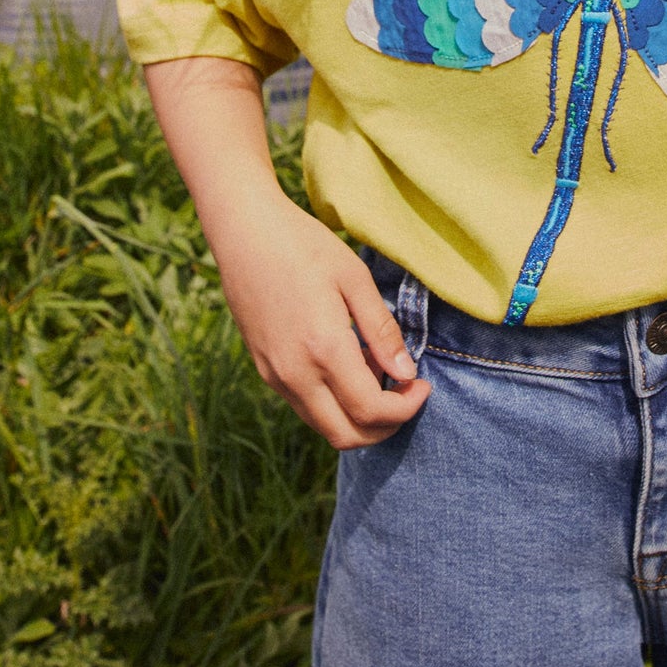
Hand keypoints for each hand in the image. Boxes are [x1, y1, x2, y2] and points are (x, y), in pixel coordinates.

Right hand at [214, 191, 432, 449]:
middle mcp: (295, 373)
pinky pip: (305, 406)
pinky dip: (334, 403)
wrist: (244, 231)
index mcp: (324, 349)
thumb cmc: (303, 245)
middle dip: (385, 427)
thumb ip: (382, 330)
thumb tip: (405, 373)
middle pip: (346, 436)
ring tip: (379, 372)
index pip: (371, 411)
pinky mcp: (264, 369)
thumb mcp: (354, 278)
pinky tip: (349, 364)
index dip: (406, 408)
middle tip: (407, 395)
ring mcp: (275, 376)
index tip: (422, 385)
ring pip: (323, 426)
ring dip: (359, 417)